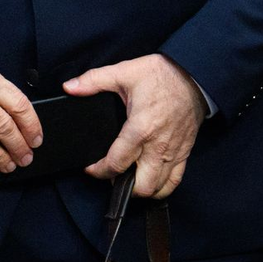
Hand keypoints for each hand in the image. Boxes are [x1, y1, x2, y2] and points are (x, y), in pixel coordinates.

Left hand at [63, 53, 208, 198]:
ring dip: (141, 189)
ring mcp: (173, 152)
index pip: (117, 163)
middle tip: (110, 174)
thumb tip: (69, 87)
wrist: (194, 75)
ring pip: (158, 189)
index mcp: (140, 128)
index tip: (90, 168)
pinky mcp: (185, 153)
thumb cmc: (160, 74)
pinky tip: (150, 180)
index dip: (99, 171)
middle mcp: (158, 146)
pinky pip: (175, 181)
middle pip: (140, 186)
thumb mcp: (123, 72)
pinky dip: (162, 187)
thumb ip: (93, 81)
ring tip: (127, 178)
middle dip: (121, 187)